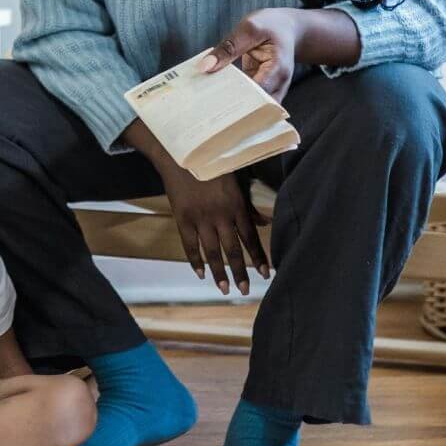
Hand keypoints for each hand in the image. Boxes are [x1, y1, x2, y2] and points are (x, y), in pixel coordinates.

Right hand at [161, 161, 269, 294]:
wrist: (181, 155)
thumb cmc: (212, 164)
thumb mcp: (236, 180)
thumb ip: (248, 204)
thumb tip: (265, 222)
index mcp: (236, 205)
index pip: (250, 238)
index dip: (258, 257)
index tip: (265, 274)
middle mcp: (220, 215)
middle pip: (233, 250)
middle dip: (240, 272)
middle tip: (245, 290)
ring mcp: (200, 218)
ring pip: (212, 251)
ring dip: (219, 272)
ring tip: (225, 288)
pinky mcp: (182, 218)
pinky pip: (189, 245)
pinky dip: (195, 260)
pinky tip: (200, 273)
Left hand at [201, 8, 300, 101]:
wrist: (286, 27)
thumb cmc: (270, 26)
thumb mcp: (248, 29)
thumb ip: (228, 48)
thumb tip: (203, 67)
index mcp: (278, 70)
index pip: (257, 95)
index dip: (235, 100)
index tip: (211, 102)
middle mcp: (277, 85)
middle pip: (254, 106)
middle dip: (230, 109)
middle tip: (203, 108)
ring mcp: (270, 89)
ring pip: (250, 107)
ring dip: (230, 106)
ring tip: (205, 106)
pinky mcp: (260, 89)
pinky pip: (246, 99)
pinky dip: (231, 98)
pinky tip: (213, 97)